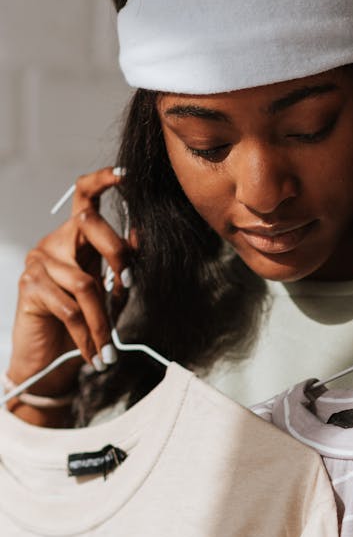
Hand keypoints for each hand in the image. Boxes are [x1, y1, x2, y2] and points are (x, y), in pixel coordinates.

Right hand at [7, 166, 132, 401]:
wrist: (49, 361)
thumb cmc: (82, 325)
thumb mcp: (110, 295)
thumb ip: (123, 267)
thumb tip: (139, 233)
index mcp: (76, 239)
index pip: (84, 199)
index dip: (101, 182)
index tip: (124, 175)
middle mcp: (54, 243)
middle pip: (89, 227)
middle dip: (117, 258)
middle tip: (126, 289)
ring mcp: (38, 262)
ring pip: (85, 284)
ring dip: (103, 321)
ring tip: (109, 349)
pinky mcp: (29, 287)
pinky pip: (69, 309)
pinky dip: (87, 335)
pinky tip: (94, 353)